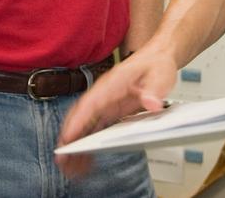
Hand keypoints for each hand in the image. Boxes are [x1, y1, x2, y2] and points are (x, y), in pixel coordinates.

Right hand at [56, 49, 176, 177]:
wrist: (158, 57)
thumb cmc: (155, 63)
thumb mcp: (160, 75)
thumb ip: (154, 89)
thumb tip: (152, 103)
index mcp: (112, 84)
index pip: (90, 103)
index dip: (78, 121)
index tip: (68, 137)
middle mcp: (104, 94)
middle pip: (80, 116)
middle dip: (69, 137)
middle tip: (64, 160)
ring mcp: (105, 103)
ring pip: (84, 124)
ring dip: (76, 144)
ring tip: (72, 167)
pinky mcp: (110, 111)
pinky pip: (94, 128)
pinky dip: (86, 142)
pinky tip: (84, 158)